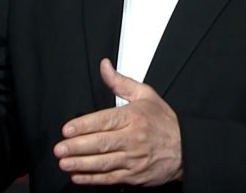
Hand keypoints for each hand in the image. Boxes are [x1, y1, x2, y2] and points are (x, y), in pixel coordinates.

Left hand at [53, 58, 182, 185]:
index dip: (84, 125)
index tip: (67, 129)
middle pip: (101, 143)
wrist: (187, 149)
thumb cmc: (165, 122)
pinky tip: (78, 176)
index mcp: (134, 117)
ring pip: (104, 163)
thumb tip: (104, 66)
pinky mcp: (134, 176)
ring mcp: (134, 159)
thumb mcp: (146, 95)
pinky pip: (110, 178)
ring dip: (81, 164)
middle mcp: (133, 139)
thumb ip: (120, 82)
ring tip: (64, 163)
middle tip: (59, 149)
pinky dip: (93, 179)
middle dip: (77, 147)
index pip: (105, 120)